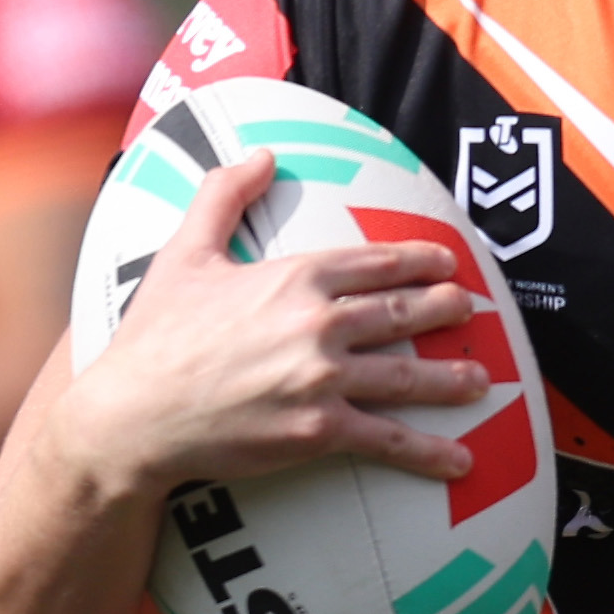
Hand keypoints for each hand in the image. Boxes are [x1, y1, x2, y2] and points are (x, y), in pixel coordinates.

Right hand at [48, 152, 491, 498]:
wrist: (131, 416)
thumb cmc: (154, 337)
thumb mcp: (183, 254)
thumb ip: (223, 197)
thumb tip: (261, 154)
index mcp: (295, 278)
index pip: (377, 263)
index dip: (421, 262)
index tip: (448, 264)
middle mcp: (319, 324)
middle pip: (403, 312)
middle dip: (446, 310)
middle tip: (473, 310)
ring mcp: (323, 378)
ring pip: (408, 374)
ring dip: (452, 378)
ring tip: (482, 379)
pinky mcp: (319, 429)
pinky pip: (388, 439)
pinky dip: (429, 452)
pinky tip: (460, 460)